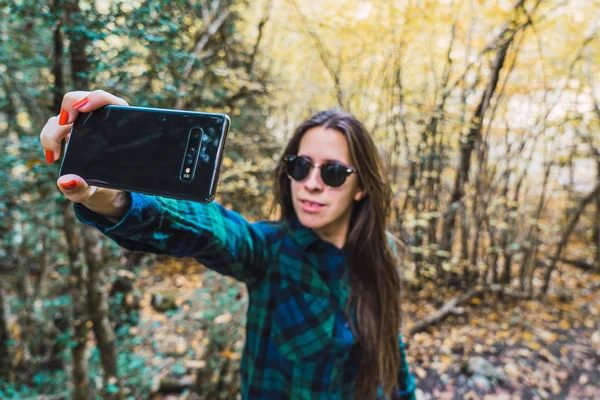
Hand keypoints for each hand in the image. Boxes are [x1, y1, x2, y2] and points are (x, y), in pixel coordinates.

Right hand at [40, 90, 131, 218]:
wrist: (104, 192)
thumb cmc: (107, 188)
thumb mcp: (97, 192)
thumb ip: (82, 189)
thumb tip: (66, 181)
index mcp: (117, 124)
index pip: (106, 99)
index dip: (95, 98)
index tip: (83, 109)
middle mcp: (98, 119)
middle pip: (78, 100)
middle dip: (68, 109)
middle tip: (65, 126)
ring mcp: (82, 124)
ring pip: (62, 114)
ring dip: (54, 130)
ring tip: (54, 153)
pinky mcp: (69, 130)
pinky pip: (53, 125)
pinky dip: (48, 137)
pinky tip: (52, 157)